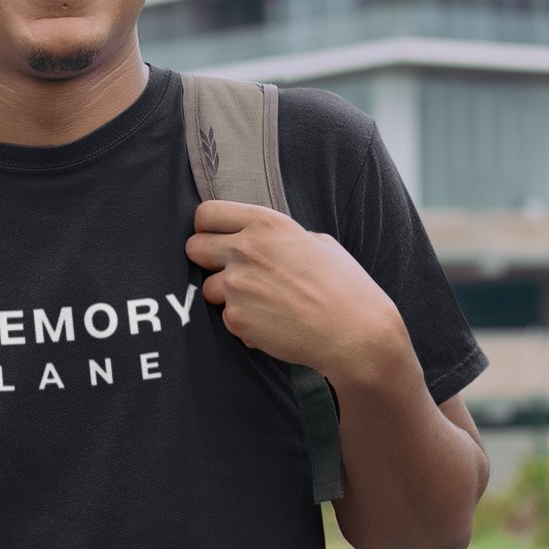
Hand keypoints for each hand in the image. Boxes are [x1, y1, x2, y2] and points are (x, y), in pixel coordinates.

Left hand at [184, 200, 408, 383]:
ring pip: (207, 287)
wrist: (356, 335)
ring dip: (225, 295)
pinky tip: (271, 324)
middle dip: (205, 259)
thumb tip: (264, 239)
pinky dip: (243, 323)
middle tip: (228, 270)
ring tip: (261, 302)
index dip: (207, 227)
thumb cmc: (345, 287)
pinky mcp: (236, 318)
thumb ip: (281, 238)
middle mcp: (244, 249)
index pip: (206, 213)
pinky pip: (226, 317)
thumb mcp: (319, 243)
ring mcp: (236, 285)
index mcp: (265, 223)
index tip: (215, 237)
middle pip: (192, 247)